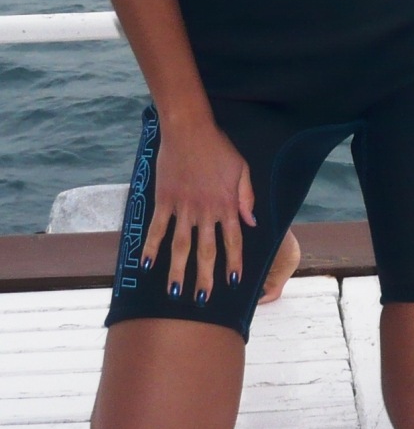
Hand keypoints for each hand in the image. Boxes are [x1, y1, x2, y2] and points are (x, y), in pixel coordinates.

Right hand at [140, 116, 256, 304]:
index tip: (234, 282)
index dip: (234, 262)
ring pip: (180, 245)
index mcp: (226, 204)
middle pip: (206, 250)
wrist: (189, 129)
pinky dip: (151, 247)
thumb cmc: (218, 147)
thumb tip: (252, 223)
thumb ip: (247, 197)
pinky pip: (157, 228)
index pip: (233, 240)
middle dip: (205, 276)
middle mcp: (205, 210)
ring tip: (174, 291)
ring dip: (177, 270)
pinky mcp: (164, 200)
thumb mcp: (242, 168)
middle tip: (203, 299)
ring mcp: (183, 207)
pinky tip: (146, 264)